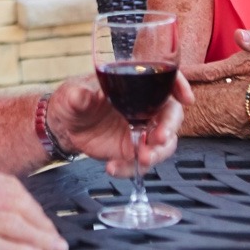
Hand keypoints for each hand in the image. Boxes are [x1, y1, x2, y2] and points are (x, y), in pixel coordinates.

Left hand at [46, 73, 191, 176]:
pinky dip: (131, 168)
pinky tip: (113, 167)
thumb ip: (77, 96)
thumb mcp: (71, 95)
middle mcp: (143, 107)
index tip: (186, 98)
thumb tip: (81, 96)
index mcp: (134, 85)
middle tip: (160, 137)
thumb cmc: (71, 101)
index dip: (179, 86)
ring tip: (141, 159)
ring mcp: (141, 130)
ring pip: (163, 143)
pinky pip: (142, 162)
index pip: (164, 81)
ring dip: (157, 152)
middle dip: (169, 126)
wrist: (63, 126)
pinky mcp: (133, 150)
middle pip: (171, 114)